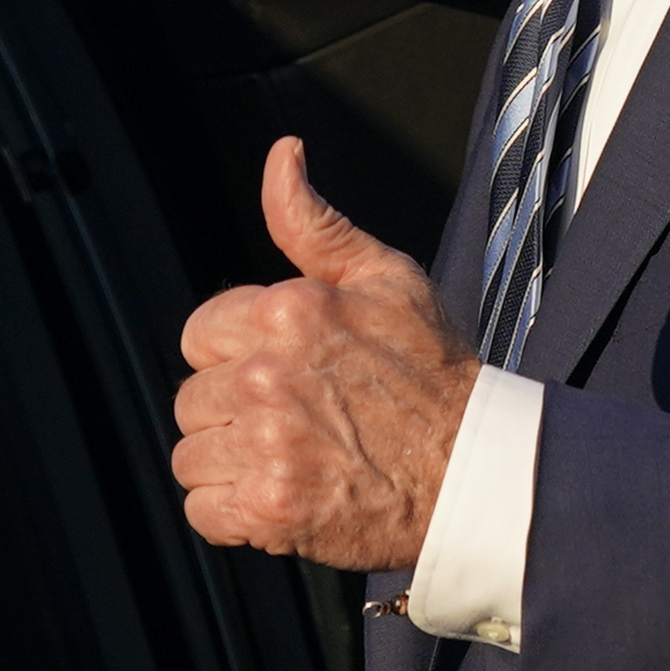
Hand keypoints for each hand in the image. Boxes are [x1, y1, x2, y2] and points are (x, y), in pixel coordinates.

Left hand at [173, 138, 476, 568]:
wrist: (477, 470)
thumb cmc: (435, 374)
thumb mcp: (386, 276)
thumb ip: (313, 222)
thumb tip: (281, 155)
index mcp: (286, 312)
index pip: (199, 335)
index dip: (236, 356)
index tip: (283, 374)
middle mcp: (267, 376)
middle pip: (192, 399)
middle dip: (233, 412)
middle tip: (296, 423)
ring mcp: (267, 446)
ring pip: (192, 457)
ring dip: (231, 465)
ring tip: (292, 462)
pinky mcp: (270, 510)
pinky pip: (205, 512)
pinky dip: (234, 515)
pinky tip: (282, 498)